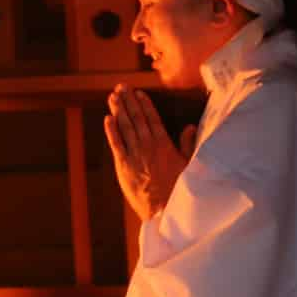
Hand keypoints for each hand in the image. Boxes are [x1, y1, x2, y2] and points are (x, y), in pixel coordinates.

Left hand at [103, 84, 189, 221]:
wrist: (165, 209)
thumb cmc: (179, 189)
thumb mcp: (189, 164)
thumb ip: (187, 144)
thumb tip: (189, 127)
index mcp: (164, 144)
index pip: (153, 119)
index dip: (144, 104)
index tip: (138, 93)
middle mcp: (148, 145)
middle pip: (136, 119)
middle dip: (129, 102)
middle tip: (121, 87)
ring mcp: (135, 154)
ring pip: (125, 127)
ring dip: (118, 111)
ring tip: (113, 96)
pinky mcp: (123, 166)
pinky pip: (116, 144)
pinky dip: (111, 131)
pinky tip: (107, 118)